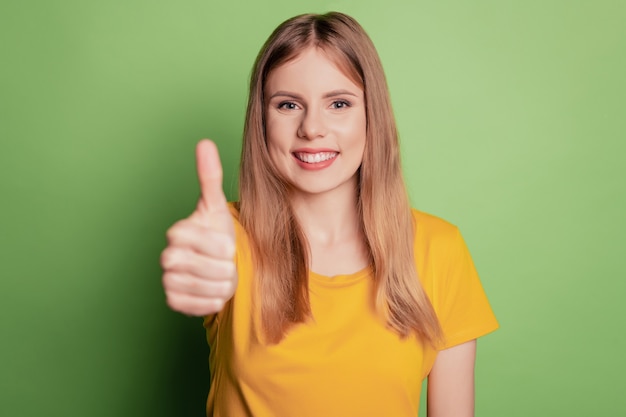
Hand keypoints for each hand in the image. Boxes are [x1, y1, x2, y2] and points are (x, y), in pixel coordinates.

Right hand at [161, 140, 236, 315]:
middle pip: (195, 267)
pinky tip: (215, 290)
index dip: (216, 245)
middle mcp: (167, 256)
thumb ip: (210, 175)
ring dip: (221, 284)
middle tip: (228, 264)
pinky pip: (195, 306)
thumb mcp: (218, 206)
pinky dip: (212, 300)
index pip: (192, 240)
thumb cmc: (219, 233)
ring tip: (224, 275)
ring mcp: (167, 279)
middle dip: (220, 268)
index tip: (229, 246)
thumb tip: (204, 143)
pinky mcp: (172, 300)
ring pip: (199, 288)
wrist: (222, 263)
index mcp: (178, 232)